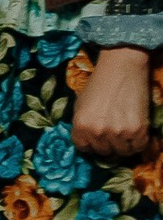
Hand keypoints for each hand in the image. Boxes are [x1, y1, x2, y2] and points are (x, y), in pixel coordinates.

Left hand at [73, 45, 155, 163]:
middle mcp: (97, 131)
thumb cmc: (99, 84)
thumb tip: (87, 140)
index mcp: (80, 125)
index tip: (97, 138)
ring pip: (122, 152)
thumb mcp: (81, 105)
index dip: (91, 143)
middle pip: (103, 151)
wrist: (121, 68)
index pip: (84, 148)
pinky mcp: (137, 130)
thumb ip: (82, 124)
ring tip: (124, 131)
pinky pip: (138, 146)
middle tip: (113, 132)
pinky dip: (138, 142)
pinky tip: (135, 132)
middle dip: (107, 144)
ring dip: (123, 144)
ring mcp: (118, 132)